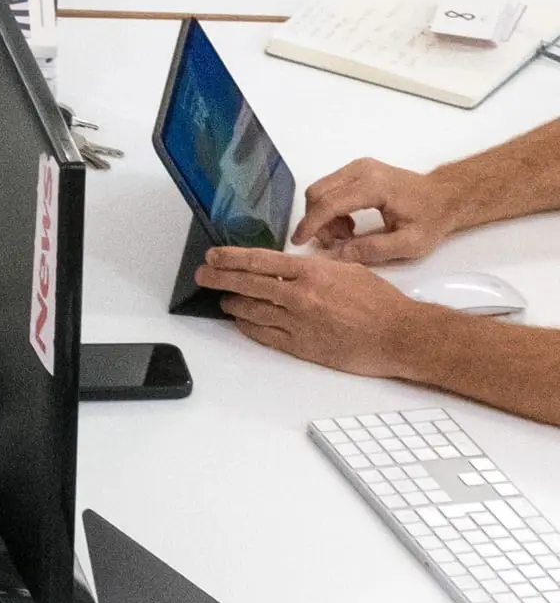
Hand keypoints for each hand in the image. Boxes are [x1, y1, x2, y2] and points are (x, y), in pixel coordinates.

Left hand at [195, 246, 419, 377]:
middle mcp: (299, 296)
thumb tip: (290, 266)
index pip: (259, 261)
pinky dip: (248, 326)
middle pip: (247, 284)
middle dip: (220, 278)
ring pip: (251, 311)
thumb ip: (314, 267)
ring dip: (232, 303)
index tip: (213, 256)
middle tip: (203, 275)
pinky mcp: (302, 347)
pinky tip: (241, 321)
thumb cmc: (380, 302)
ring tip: (223, 299)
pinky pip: (265, 335)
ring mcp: (299, 323)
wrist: (400, 336)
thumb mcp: (346, 269)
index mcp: (311, 272)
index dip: (231, 258)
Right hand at [293, 157, 465, 262]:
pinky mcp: (357, 169)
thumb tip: (336, 256)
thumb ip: (371, 250)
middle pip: (318, 192)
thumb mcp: (409, 244)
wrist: (446, 196)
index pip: (329, 203)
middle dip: (317, 221)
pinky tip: (348, 224)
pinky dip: (330, 208)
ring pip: (321, 189)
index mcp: (373, 186)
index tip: (299, 243)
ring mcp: (358, 167)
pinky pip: (330, 187)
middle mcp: (360, 170)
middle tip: (334, 244)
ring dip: (323, 216)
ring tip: (345, 236)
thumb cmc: (431, 220)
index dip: (311, 225)